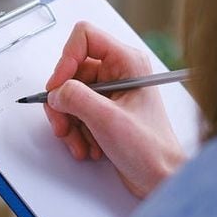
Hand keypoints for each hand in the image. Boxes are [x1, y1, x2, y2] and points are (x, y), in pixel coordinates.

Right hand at [43, 22, 185, 198]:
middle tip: (64, 125)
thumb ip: (76, 98)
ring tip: (80, 142)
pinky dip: (75, 131)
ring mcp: (110, 93)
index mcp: (127, 62)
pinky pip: (75, 112)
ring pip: (69, 95)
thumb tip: (56, 92)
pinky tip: (88, 147)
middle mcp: (118, 73)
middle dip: (64, 102)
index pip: (84, 37)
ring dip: (69, 122)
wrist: (160, 178)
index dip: (66, 60)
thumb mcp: (108, 120)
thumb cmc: (150, 149)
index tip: (59, 86)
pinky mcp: (104, 111)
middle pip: (71, 72)